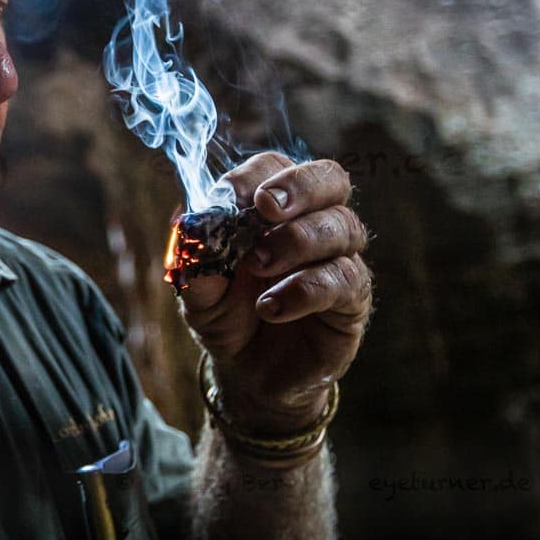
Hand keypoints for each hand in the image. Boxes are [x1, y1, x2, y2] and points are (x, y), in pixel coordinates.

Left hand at [177, 153, 372, 435]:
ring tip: (258, 266)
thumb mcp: (198, 288)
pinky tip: (271, 308)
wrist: (247, 372)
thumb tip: (186, 222)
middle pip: (329, 178)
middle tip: (266, 208)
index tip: (229, 196)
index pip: (275, 167)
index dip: (254, 175)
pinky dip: (305, 289)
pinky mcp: (353, 299)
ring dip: (295, 241)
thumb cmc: (226, 315)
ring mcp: (339, 258)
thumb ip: (194, 256)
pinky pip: (344, 279)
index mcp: (274, 206)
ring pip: (341, 226)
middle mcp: (314, 222)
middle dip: (298, 186)